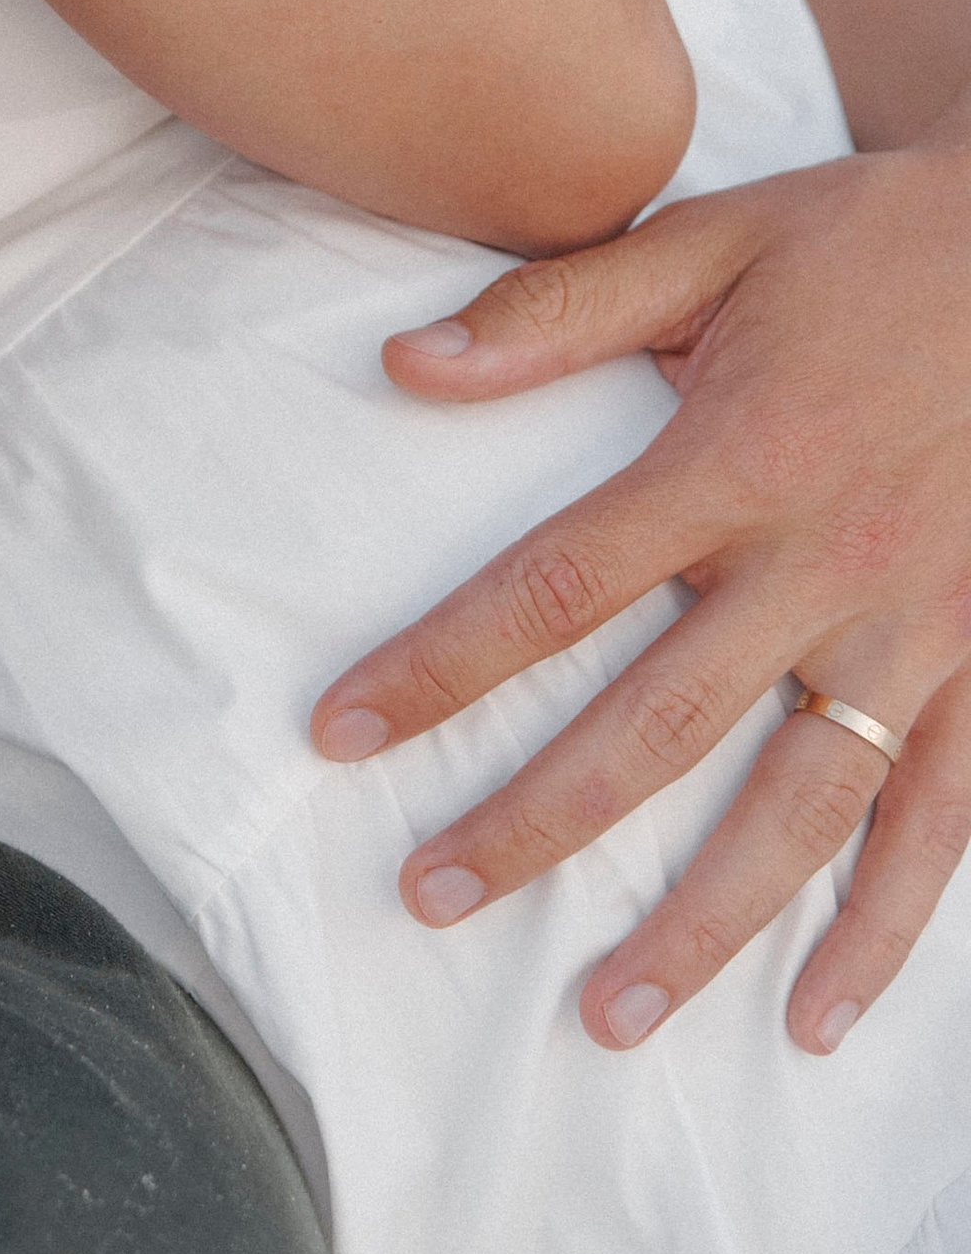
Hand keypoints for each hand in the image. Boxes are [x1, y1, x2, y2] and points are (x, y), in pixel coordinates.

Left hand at [311, 137, 970, 1053]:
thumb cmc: (867, 242)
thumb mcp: (712, 240)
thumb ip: (559, 311)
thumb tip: (402, 363)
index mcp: (735, 460)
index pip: (556, 585)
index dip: (443, 664)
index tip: (342, 730)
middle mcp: (824, 564)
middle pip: (657, 726)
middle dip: (536, 823)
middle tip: (429, 897)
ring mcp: (918, 629)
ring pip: (799, 812)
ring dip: (702, 925)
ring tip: (606, 1013)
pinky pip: (939, 820)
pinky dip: (885, 928)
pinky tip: (816, 1013)